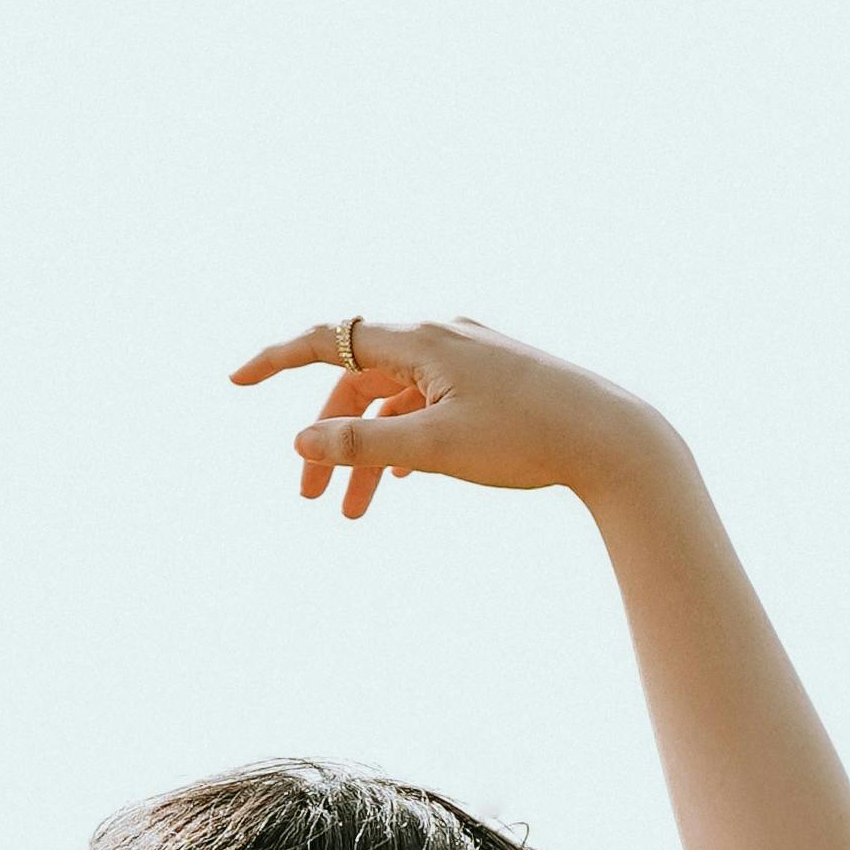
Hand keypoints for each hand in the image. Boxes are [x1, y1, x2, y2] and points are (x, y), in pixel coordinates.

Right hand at [230, 316, 671, 523]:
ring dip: (370, 453)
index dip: (277, 360)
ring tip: (357, 513)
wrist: (614, 440)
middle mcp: (443, 336)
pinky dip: (406, 441)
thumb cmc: (528, 439)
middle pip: (360, 381)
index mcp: (423, 339)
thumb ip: (363, 447)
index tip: (235, 383)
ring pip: (395, 400)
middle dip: (329, 439)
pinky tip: (406, 479)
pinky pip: (429, 405)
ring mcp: (470, 356)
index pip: (330, 339)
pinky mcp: (493, 380)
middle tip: (309, 499)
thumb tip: (300, 441)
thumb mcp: (434, 448)